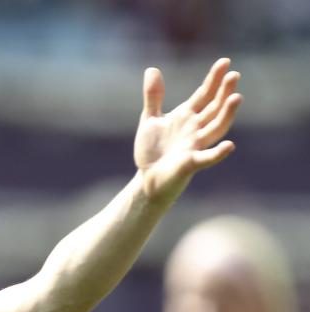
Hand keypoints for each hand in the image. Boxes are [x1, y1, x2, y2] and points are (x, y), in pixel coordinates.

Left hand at [134, 58, 241, 202]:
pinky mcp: (190, 164)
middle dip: (224, 92)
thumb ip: (153, 96)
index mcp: (187, 116)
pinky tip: (229, 146)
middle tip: (234, 75)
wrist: (147, 178)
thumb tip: (152, 69)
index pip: (204, 94)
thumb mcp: (150, 119)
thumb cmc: (152, 150)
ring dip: (226, 114)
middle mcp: (196, 129)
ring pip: (216, 128)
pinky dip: (217, 153)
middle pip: (214, 108)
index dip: (214, 79)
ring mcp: (195, 146)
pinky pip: (207, 158)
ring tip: (236, 98)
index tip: (225, 62)